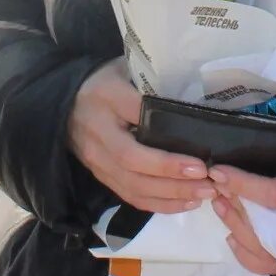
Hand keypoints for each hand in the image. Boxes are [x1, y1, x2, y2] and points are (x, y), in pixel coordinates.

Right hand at [68, 62, 213, 214]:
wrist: (66, 101)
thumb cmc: (106, 82)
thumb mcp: (127, 70)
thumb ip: (154, 85)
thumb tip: (197, 105)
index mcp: (107, 98)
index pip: (137, 122)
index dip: (166, 146)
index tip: (200, 159)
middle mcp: (99, 133)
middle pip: (134, 163)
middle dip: (173, 177)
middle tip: (208, 180)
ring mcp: (97, 160)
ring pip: (133, 185)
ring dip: (171, 195)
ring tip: (204, 193)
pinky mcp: (101, 175)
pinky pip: (130, 196)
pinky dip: (159, 204)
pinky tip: (185, 203)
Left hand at [208, 125, 275, 275]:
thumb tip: (241, 134)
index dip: (243, 186)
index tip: (218, 173)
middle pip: (270, 230)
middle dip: (236, 212)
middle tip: (217, 191)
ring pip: (269, 252)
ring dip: (237, 231)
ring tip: (221, 207)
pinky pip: (273, 265)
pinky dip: (247, 255)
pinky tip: (232, 236)